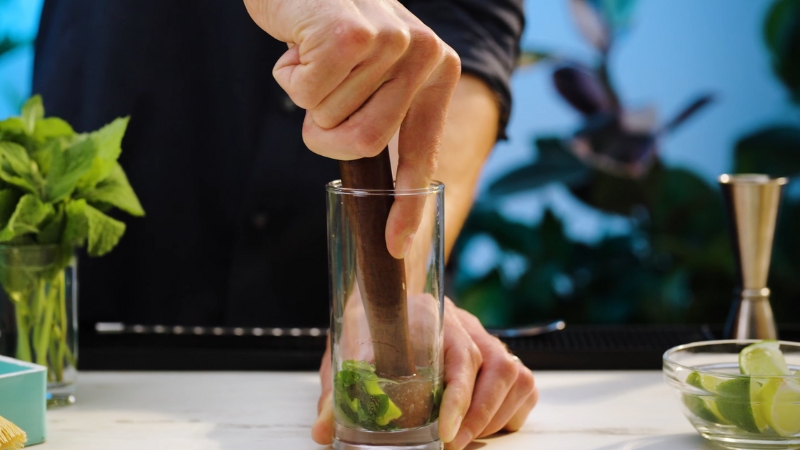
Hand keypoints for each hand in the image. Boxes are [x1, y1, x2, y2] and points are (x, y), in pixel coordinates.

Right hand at [244, 0, 460, 258]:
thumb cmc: (331, 27)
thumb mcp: (371, 70)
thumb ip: (383, 114)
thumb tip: (377, 185)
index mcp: (438, 69)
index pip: (422, 151)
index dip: (407, 203)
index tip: (395, 245)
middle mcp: (426, 54)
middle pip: (364, 144)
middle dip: (325, 130)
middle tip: (319, 91)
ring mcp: (394, 42)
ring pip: (331, 121)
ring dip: (307, 98)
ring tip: (315, 55)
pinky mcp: (353, 36)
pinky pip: (307, 96)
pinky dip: (289, 76)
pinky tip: (301, 42)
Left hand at [311, 298, 537, 448]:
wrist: (385, 293)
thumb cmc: (370, 326)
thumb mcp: (346, 355)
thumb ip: (337, 393)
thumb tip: (324, 432)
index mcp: (430, 315)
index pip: (459, 353)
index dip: (459, 396)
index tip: (446, 430)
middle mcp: (464, 323)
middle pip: (496, 367)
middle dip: (479, 416)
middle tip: (453, 444)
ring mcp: (486, 337)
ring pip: (515, 376)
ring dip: (495, 416)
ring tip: (465, 438)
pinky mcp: (499, 354)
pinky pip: (525, 385)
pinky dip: (511, 412)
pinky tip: (486, 425)